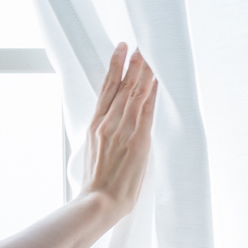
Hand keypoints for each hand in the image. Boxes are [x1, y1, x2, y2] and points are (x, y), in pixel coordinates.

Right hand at [82, 43, 156, 222]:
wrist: (99, 201)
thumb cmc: (96, 184)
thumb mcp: (92, 152)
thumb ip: (103, 135)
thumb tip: (111, 126)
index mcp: (94, 126)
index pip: (105, 90)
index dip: (113, 68)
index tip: (120, 51)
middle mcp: (107, 124)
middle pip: (120, 87)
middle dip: (130, 64)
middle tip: (137, 45)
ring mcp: (122, 131)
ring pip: (133, 94)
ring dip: (142, 73)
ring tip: (148, 55)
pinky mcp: (137, 140)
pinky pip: (146, 111)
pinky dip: (151, 93)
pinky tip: (155, 80)